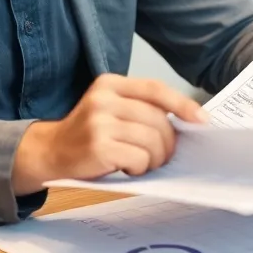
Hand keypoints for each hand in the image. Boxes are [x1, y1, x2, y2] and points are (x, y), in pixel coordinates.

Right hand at [11, 74, 209, 193]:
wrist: (49, 152)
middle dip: (168, 143)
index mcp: (109, 84)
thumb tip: (186, 123)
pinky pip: (138, 158)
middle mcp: (103, 99)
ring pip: (152, 141)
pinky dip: (140, 168)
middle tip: (161, 156)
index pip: (155, 89)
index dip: (182, 105)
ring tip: (144, 163)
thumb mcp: (109, 109)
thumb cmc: (88, 134)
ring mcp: (99, 122)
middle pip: (158, 120)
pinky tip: (128, 168)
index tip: (202, 120)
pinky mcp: (98, 147)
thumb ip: (139, 108)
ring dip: (155, 159)